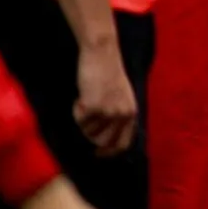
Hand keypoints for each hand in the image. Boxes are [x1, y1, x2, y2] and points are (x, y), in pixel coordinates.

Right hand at [71, 37, 137, 155]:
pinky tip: (81, 96)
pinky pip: (79, 120)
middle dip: (90, 134)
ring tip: (87, 99)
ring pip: (88, 131)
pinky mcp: (94, 107)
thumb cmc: (108, 74)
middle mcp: (123, 115)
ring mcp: (108, 112)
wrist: (102, 55)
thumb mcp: (120, 97)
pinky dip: (76, 109)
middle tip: (85, 118)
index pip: (123, 143)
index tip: (97, 153)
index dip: (109, 152)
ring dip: (83, 118)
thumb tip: (104, 140)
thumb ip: (117, 116)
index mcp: (131, 113)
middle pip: (103, 141)